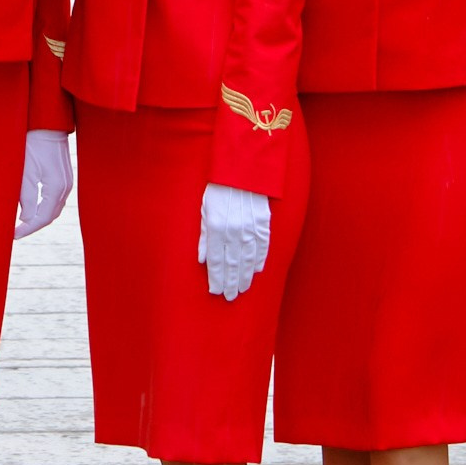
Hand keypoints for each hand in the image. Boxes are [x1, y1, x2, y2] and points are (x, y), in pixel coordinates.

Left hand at [15, 129, 73, 238]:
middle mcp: (65, 187)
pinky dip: (45, 208)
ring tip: (22, 223)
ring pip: (54, 210)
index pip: (43, 217)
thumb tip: (25, 219)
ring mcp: (67, 183)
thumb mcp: (25, 171)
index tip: (14, 235)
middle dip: (33, 226)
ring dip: (39, 218)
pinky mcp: (65, 178)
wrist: (46, 125)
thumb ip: (26, 197)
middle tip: (16, 231)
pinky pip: (56, 201)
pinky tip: (32, 209)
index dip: (28, 229)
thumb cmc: (32, 144)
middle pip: (50, 216)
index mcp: (56, 187)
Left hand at [198, 183, 271, 300]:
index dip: (216, 277)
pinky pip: (262, 246)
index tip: (215, 290)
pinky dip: (259, 259)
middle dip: (230, 282)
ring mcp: (250, 227)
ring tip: (242, 289)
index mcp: (216, 227)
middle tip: (230, 297)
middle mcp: (234, 230)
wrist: (243, 167)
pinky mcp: (263, 221)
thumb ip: (203, 236)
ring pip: (248, 259)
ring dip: (245, 276)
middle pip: (232, 264)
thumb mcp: (204, 209)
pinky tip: (257, 270)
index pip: (216, 260)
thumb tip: (202, 259)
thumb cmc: (219, 187)